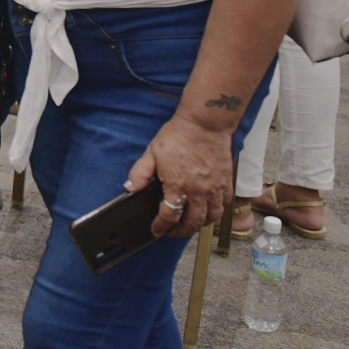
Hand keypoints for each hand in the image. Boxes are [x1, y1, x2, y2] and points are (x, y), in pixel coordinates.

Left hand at [125, 113, 233, 238]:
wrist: (205, 125)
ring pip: (210, 219)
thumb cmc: (178, 137)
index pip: (169, 216)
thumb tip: (130, 188)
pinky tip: (206, 211)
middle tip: (172, 232)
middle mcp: (199, 191)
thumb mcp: (151, 153)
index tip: (157, 230)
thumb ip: (139, 173)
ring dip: (198, 225)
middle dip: (180, 232)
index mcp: (178, 185)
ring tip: (188, 224)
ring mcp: (215, 189)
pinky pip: (223, 207)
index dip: (161, 226)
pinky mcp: (227, 184)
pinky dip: (215, 214)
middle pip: (192, 223)